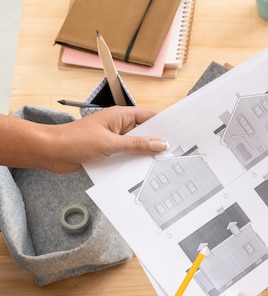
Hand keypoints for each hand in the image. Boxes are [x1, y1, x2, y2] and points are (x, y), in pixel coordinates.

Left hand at [45, 106, 167, 172]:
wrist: (50, 152)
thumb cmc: (74, 140)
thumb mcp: (110, 143)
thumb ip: (137, 145)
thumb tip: (159, 144)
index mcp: (121, 116)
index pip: (150, 116)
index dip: (166, 123)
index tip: (180, 132)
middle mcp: (119, 126)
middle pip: (146, 132)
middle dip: (158, 142)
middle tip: (175, 151)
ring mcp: (114, 139)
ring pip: (137, 146)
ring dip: (145, 155)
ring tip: (161, 163)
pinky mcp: (109, 152)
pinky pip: (127, 156)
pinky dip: (134, 163)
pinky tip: (142, 171)